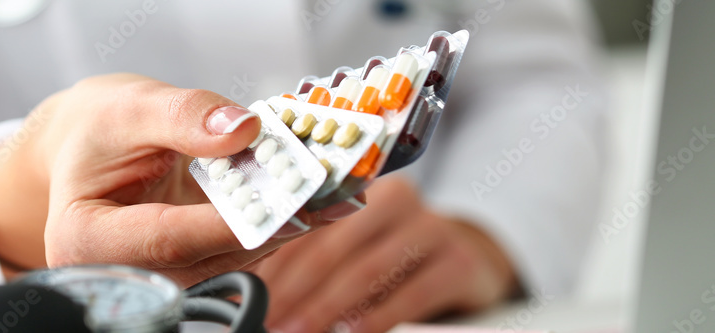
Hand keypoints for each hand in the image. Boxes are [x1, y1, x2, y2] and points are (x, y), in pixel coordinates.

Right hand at [0, 73, 360, 285]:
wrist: (89, 147)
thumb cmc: (97, 131)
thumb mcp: (130, 106)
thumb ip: (184, 117)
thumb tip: (244, 130)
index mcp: (87, 237)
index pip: (168, 239)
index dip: (232, 221)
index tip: (290, 202)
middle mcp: (126, 270)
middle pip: (211, 256)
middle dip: (277, 222)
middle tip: (336, 190)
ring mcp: (162, 274)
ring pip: (235, 257)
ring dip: (287, 221)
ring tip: (336, 186)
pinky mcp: (194, 265)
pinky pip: (241, 246)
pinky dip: (275, 217)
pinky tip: (309, 190)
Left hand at [256, 176, 517, 332]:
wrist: (468, 263)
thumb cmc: (390, 259)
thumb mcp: (352, 250)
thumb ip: (310, 261)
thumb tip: (254, 292)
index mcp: (360, 188)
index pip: (306, 223)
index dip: (274, 263)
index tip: (247, 296)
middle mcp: (397, 198)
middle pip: (334, 245)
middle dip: (295, 290)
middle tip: (269, 321)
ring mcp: (432, 226)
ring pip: (368, 267)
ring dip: (328, 307)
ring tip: (299, 331)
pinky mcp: (460, 260)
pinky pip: (412, 290)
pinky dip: (378, 315)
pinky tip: (352, 332)